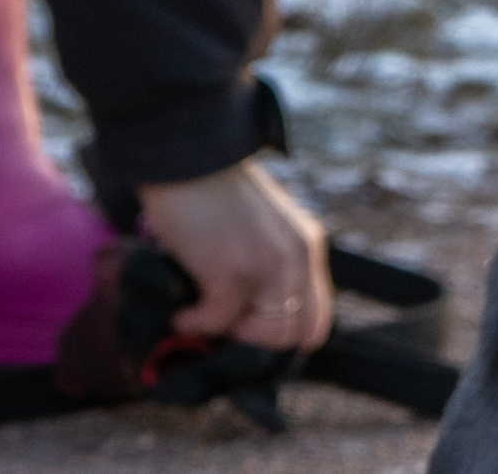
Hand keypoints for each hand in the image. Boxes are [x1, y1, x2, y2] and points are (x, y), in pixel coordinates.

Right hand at [139, 159, 333, 350]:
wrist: (185, 157)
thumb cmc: (213, 194)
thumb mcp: (262, 230)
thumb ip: (270, 267)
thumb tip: (248, 320)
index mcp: (308, 246)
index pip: (317, 319)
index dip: (283, 336)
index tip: (247, 331)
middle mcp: (297, 256)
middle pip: (295, 333)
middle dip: (255, 340)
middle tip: (221, 322)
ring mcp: (268, 264)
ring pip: (264, 334)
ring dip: (227, 333)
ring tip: (199, 312)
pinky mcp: (232, 269)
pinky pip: (216, 322)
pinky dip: (192, 322)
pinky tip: (180, 309)